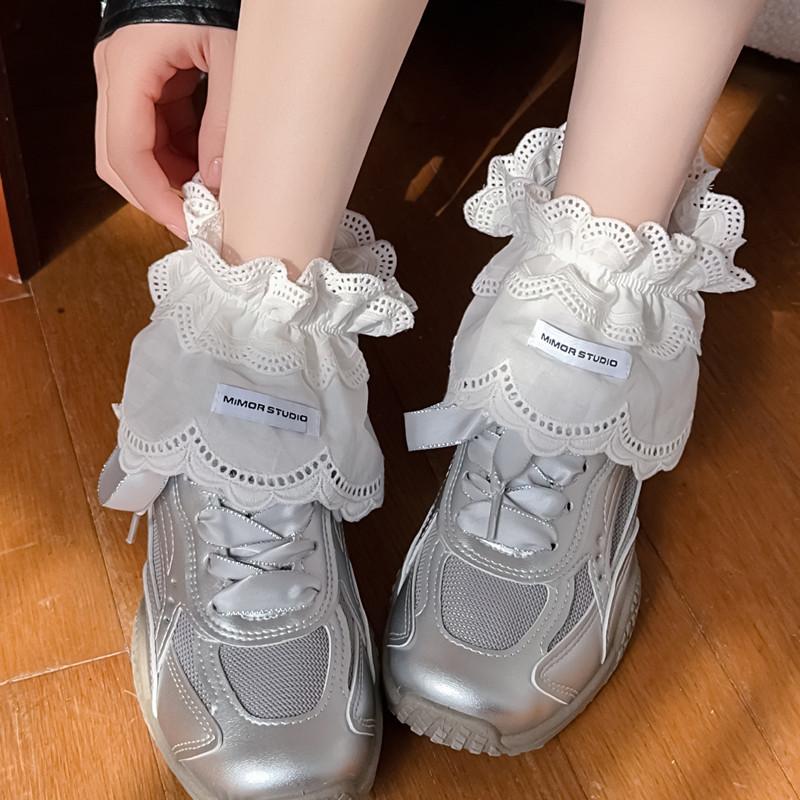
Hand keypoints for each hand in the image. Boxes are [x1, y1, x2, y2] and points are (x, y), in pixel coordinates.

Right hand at [94, 24, 235, 237]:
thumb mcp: (233, 57)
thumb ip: (224, 121)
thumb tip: (215, 182)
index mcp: (129, 67)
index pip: (125, 152)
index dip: (154, 198)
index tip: (188, 226)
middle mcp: (115, 77)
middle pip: (117, 159)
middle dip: (155, 196)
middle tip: (197, 222)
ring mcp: (125, 81)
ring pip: (132, 152)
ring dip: (168, 181)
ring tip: (210, 198)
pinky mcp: (144, 85)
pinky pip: (151, 136)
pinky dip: (177, 161)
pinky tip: (206, 172)